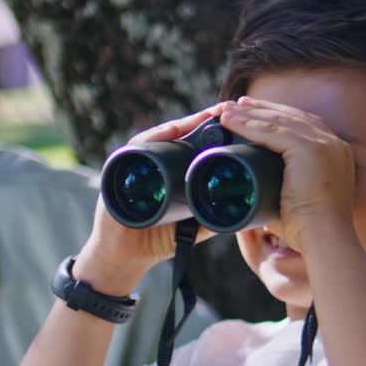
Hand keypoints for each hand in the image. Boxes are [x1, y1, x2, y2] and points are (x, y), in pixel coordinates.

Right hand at [72, 104, 228, 292]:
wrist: (125, 256)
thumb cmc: (158, 239)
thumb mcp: (193, 227)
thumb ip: (214, 217)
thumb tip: (247, 213)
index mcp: (172, 170)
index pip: (194, 143)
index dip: (213, 130)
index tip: (237, 119)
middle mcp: (153, 161)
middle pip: (179, 132)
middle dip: (202, 120)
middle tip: (226, 108)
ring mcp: (136, 162)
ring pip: (161, 135)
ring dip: (183, 125)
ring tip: (204, 116)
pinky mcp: (118, 168)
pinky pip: (136, 147)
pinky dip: (153, 138)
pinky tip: (171, 131)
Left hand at [218, 97, 356, 252]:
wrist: (325, 239)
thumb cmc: (309, 231)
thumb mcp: (299, 200)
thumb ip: (284, 188)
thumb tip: (256, 188)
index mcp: (335, 153)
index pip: (302, 125)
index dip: (276, 116)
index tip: (252, 112)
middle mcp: (334, 144)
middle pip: (292, 116)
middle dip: (261, 109)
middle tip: (237, 104)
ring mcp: (325, 144)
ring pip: (280, 121)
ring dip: (250, 114)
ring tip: (226, 111)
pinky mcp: (312, 149)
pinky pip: (273, 131)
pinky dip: (249, 125)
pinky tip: (231, 121)